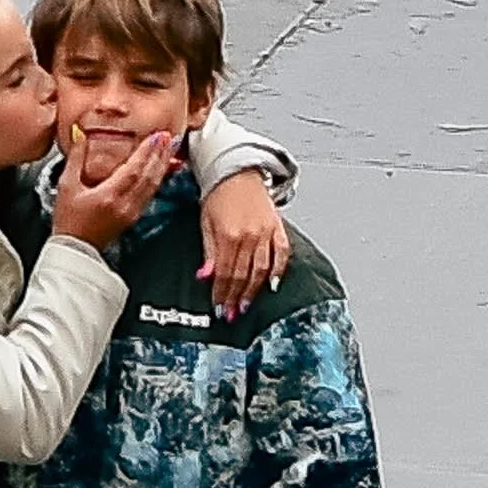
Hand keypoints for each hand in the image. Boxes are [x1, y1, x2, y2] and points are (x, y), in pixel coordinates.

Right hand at [52, 131, 174, 250]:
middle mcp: (124, 205)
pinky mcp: (133, 217)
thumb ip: (75, 159)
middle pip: (149, 176)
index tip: (157, 135)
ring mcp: (131, 212)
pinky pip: (150, 195)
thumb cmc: (67, 220)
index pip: (134, 169)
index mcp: (108, 196)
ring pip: (153, 186)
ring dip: (162, 166)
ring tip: (170, 149)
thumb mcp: (66, 186)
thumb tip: (79, 134)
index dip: (147, 151)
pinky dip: (157, 180)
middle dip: (160, 154)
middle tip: (169, 136)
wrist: (74, 249)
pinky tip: (160, 171)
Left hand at [198, 170, 291, 320]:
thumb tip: (205, 277)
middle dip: (235, 297)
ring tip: (245, 306)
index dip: (222, 293)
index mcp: (229, 235)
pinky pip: (283, 254)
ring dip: (253, 291)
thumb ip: (208, 252)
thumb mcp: (205, 223)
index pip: (225, 273)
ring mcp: (266, 232)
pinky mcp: (278, 228)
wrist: (237, 173)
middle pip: (243, 275)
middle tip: (231, 314)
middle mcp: (250, 235)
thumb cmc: (218, 196)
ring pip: (262, 269)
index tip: (219, 309)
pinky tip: (273, 285)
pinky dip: (279, 271)